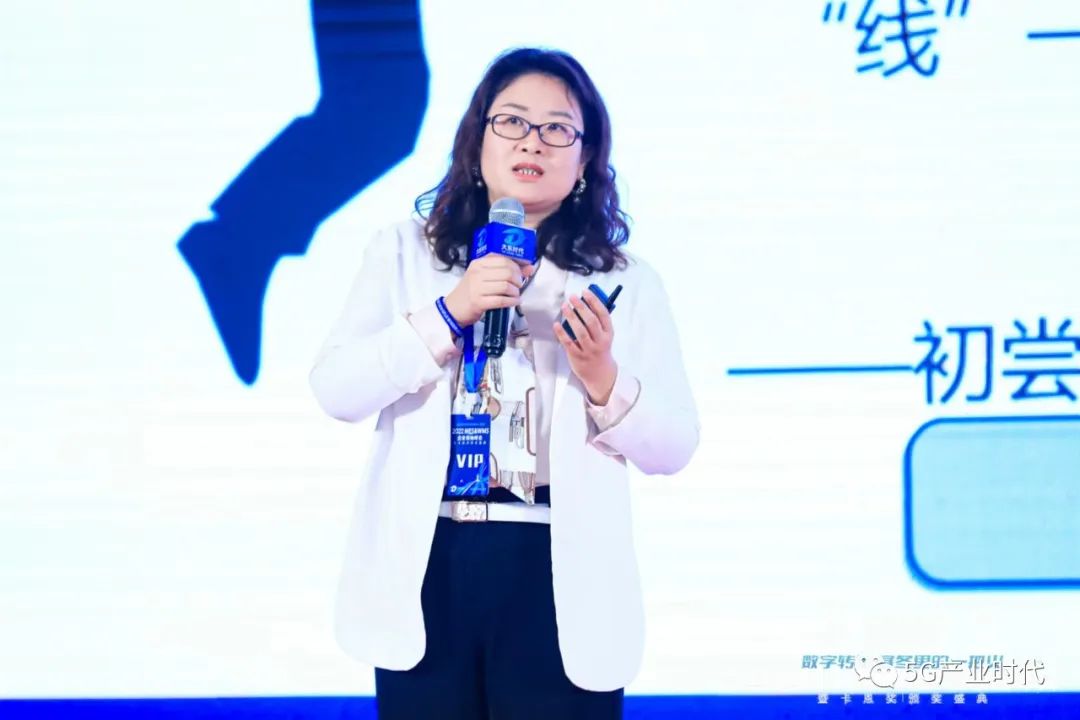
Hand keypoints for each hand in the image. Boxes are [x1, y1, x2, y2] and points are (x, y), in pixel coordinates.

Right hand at [444, 255, 535, 326]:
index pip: (503, 258)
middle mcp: (477, 273)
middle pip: (507, 271)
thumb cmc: (471, 292)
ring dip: (515, 291)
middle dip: (518, 279)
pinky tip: (514, 301)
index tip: (525, 269)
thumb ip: (505, 271)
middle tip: (519, 285)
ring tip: (515, 294)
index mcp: (478, 264)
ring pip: (506, 286)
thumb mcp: (484, 277)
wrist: (453, 309)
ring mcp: (477, 288)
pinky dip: (512, 301)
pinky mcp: (478, 302)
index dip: (518, 264)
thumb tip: (529, 268)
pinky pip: (501, 300)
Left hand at [553, 289, 617, 404]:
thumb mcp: (605, 336)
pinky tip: (556, 324)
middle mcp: (600, 341)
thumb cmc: (600, 350)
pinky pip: (569, 343)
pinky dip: (562, 333)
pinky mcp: (578, 357)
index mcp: (608, 333)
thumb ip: (597, 322)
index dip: (594, 301)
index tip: (585, 292)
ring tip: (564, 306)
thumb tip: (585, 302)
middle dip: (581, 307)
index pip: (603, 314)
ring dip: (572, 317)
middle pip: (591, 321)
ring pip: (580, 332)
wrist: (600, 374)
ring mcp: (589, 350)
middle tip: (572, 297)